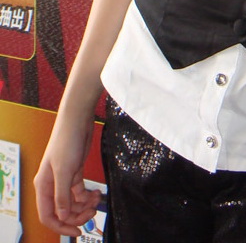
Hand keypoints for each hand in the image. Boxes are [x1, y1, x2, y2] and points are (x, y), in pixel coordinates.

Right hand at [34, 111, 100, 236]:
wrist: (77, 120)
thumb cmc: (67, 141)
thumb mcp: (64, 171)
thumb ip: (62, 195)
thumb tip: (62, 216)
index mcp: (43, 186)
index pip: (47, 215)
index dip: (61, 226)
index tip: (76, 232)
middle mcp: (52, 184)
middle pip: (62, 211)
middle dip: (77, 215)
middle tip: (92, 213)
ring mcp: (64, 179)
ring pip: (72, 202)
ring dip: (84, 205)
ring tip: (96, 200)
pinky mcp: (75, 172)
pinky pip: (80, 192)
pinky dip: (87, 195)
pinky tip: (96, 193)